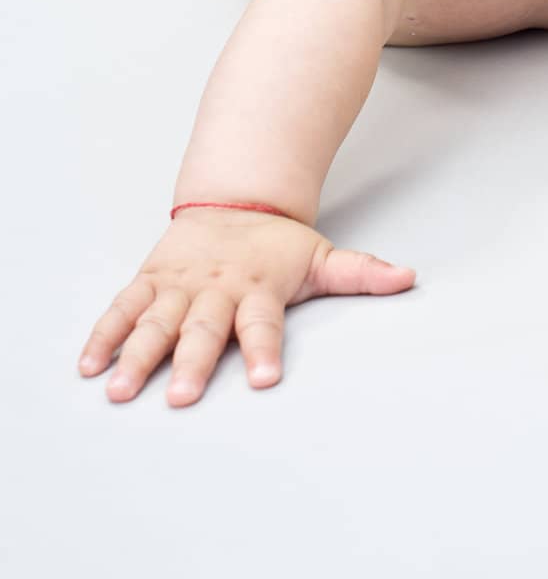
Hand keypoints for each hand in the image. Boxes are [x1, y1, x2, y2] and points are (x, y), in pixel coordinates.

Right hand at [77, 207, 415, 405]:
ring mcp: (180, 285)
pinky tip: (90, 365)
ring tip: (122, 390)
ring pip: (156, 321)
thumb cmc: (278, 244)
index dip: (266, 349)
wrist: (235, 199)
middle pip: (204, 327)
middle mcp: (216, 288)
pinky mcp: (151, 281)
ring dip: (138, 356)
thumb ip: (361, 272)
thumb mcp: (322, 255)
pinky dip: (105, 334)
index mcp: (258, 287)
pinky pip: (124, 308)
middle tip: (181, 397)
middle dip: (193, 362)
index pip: (264, 323)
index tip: (268, 379)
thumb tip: (408, 277)